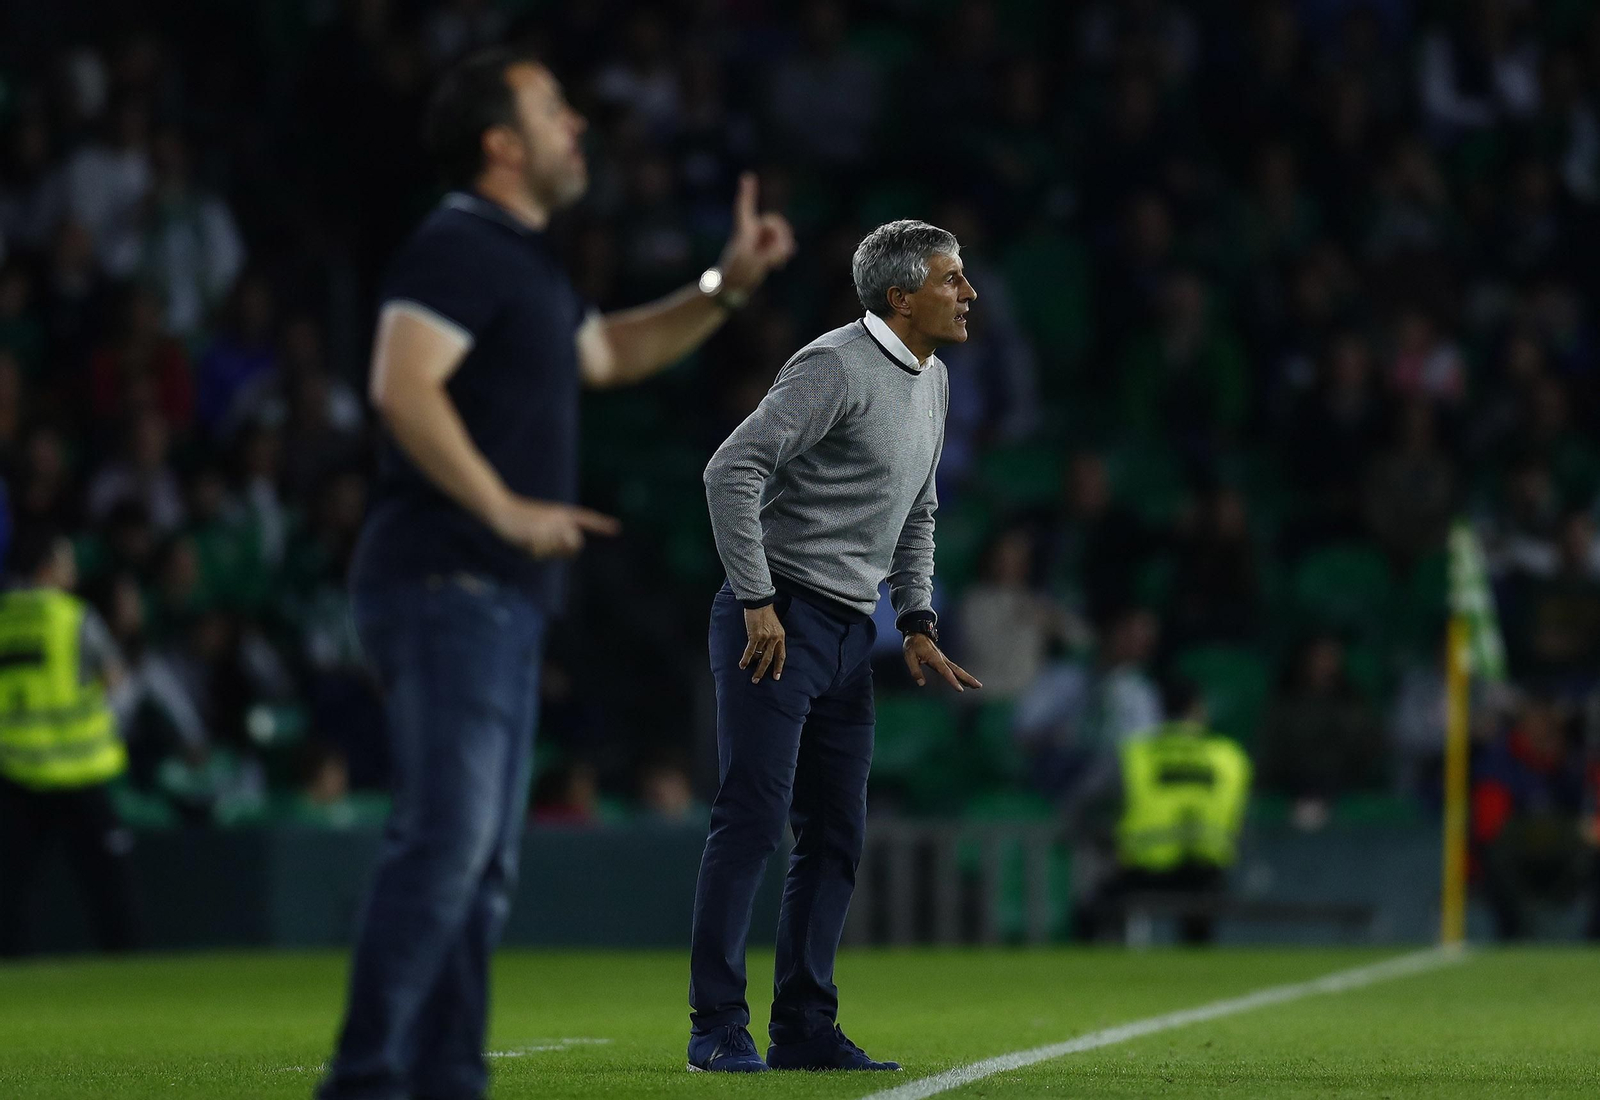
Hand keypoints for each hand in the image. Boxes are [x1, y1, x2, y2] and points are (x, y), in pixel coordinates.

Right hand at [488, 494, 619, 559]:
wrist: (501, 510)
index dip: (601, 525)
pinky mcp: (537, 534)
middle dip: (564, 551)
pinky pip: (541, 554)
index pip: (586, 518)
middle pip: (576, 544)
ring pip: (557, 551)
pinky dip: (532, 552)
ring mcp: (549, 525)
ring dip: (545, 552)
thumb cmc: (523, 521)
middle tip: (545, 546)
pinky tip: (524, 541)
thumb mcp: (544, 524)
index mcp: (562, 513)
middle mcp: (560, 517)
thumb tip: (574, 549)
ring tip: (532, 539)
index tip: (617, 528)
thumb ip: (561, 535)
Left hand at [718, 172, 796, 295]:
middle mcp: (751, 232)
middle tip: (779, 252)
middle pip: (773, 220)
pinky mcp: (766, 251)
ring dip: (782, 247)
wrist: (730, 289)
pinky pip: (782, 246)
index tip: (747, 177)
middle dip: (780, 233)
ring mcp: (759, 241)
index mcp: (743, 232)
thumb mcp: (754, 264)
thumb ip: (772, 253)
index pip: (744, 208)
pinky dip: (783, 253)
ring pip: (780, 234)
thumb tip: (788, 248)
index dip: (747, 193)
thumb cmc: (736, 275)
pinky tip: (778, 266)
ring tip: (775, 264)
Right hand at [740, 603, 785, 682]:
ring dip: (753, 666)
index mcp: (781, 637)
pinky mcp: (755, 635)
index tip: (776, 677)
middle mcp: (774, 638)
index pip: (781, 655)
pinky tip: (742, 665)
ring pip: (759, 656)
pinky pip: (750, 651)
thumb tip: (764, 651)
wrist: (760, 602)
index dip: (779, 667)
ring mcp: (765, 637)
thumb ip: (772, 638)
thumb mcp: (774, 627)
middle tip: (757, 680)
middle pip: (769, 659)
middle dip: (763, 671)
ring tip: (750, 676)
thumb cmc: (765, 613)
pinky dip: (746, 659)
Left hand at [903, 634, 982, 692]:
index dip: (953, 680)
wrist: (916, 633)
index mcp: (934, 658)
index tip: (960, 689)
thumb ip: (915, 670)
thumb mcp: (909, 657)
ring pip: (957, 669)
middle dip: (968, 678)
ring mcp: (943, 659)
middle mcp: (942, 658)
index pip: (945, 671)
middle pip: (957, 670)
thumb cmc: (912, 644)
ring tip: (976, 686)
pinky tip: (964, 681)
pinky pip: (953, 669)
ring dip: (967, 677)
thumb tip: (921, 684)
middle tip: (978, 686)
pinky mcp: (942, 660)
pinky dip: (960, 675)